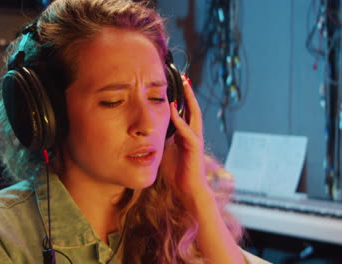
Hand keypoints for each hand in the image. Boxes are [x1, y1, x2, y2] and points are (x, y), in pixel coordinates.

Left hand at [163, 75, 209, 198]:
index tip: (177, 84)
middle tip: (184, 77)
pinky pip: (187, 131)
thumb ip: (160, 139)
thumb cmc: (176, 173)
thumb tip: (147, 130)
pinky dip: (179, 120)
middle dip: (188, 93)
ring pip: (193, 115)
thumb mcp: (164, 151)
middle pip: (192, 108)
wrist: (188, 190)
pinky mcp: (194, 148)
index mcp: (186, 135)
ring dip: (188, 100)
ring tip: (184, 85)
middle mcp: (192, 134)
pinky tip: (172, 109)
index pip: (185, 112)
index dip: (182, 98)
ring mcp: (195, 140)